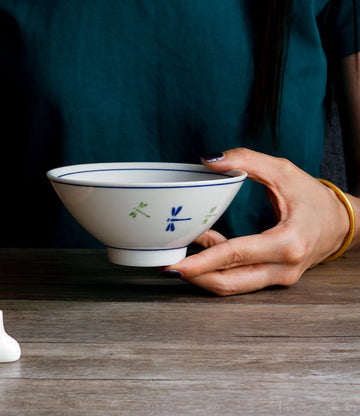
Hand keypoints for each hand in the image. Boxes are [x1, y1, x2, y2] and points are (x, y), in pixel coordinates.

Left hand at [163, 148, 350, 295]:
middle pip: (228, 283)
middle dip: (193, 277)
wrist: (342, 223)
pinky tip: (206, 246)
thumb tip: (208, 159)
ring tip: (180, 255)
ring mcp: (278, 278)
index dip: (201, 263)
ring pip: (232, 286)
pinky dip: (218, 267)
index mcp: (286, 243)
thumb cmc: (314, 197)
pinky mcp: (273, 279)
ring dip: (203, 273)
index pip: (235, 256)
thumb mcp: (283, 171)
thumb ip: (246, 161)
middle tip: (165, 265)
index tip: (173, 267)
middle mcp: (282, 268)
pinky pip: (239, 279)